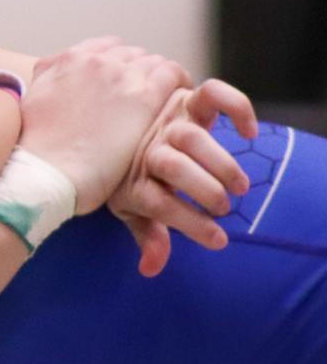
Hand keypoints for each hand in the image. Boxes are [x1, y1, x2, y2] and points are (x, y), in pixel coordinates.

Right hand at [19, 38, 191, 216]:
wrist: (47, 172)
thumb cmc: (38, 147)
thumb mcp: (33, 97)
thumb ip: (48, 75)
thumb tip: (55, 68)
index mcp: (69, 60)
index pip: (107, 48)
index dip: (120, 65)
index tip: (126, 82)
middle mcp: (96, 61)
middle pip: (133, 54)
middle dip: (141, 72)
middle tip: (148, 97)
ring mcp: (121, 76)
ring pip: (155, 62)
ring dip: (161, 79)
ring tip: (167, 101)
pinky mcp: (143, 97)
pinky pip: (173, 75)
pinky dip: (179, 84)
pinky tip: (181, 102)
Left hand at [109, 79, 259, 277]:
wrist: (115, 130)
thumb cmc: (132, 178)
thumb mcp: (133, 210)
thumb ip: (149, 237)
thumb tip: (150, 269)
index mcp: (132, 181)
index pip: (158, 203)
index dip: (190, 223)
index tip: (219, 240)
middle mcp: (146, 149)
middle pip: (173, 166)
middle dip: (206, 191)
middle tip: (225, 207)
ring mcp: (165, 124)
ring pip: (192, 137)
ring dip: (221, 163)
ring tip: (239, 186)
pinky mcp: (184, 101)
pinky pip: (211, 94)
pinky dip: (236, 108)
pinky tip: (250, 133)